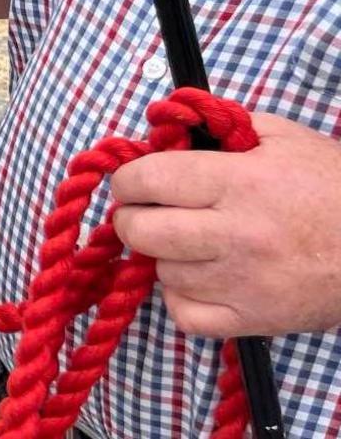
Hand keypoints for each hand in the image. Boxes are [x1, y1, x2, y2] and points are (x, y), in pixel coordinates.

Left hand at [113, 113, 340, 337]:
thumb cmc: (333, 188)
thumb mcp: (283, 138)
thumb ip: (220, 128)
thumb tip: (164, 128)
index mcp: (241, 182)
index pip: (148, 179)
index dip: (128, 178)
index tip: (133, 180)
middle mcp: (237, 234)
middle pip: (142, 231)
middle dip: (133, 216)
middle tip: (146, 210)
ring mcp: (244, 282)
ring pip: (162, 272)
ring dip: (164, 256)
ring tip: (189, 241)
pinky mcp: (254, 319)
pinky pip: (185, 316)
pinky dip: (181, 298)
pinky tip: (199, 278)